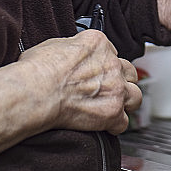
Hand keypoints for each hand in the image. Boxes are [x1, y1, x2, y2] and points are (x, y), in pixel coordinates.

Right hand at [19, 30, 141, 135]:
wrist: (35, 92)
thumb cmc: (37, 70)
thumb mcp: (53, 44)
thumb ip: (72, 47)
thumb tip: (70, 53)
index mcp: (98, 44)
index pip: (111, 52)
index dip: (102, 64)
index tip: (95, 72)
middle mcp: (111, 64)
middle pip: (128, 72)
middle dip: (120, 81)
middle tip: (107, 89)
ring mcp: (115, 88)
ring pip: (135, 96)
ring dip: (125, 102)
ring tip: (113, 107)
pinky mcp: (112, 111)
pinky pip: (123, 122)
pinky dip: (114, 126)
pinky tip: (105, 126)